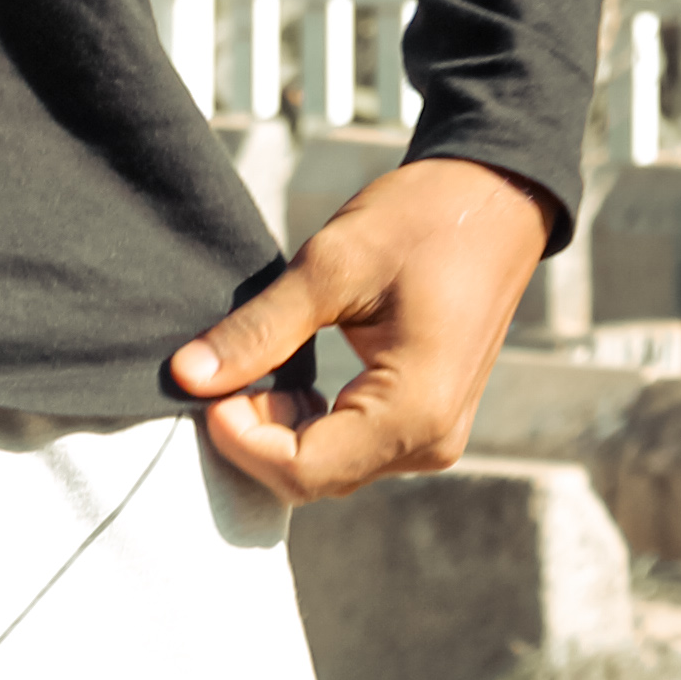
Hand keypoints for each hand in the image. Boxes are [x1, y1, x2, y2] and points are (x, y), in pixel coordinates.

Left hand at [170, 157, 551, 502]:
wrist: (494, 200)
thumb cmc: (423, 221)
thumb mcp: (330, 267)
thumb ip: (259, 330)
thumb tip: (186, 376)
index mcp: (416, 411)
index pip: (304, 471)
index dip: (240, 440)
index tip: (206, 386)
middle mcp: (431, 442)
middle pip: (314, 479)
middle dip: (253, 436)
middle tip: (221, 372)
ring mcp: (432, 438)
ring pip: (328, 467)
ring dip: (277, 429)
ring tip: (255, 364)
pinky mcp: (425, 422)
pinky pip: (351, 449)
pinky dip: (306, 423)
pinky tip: (288, 377)